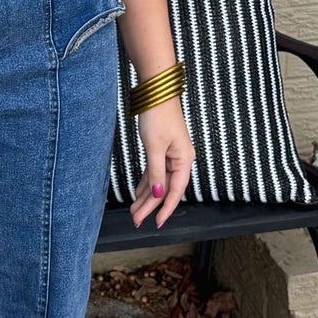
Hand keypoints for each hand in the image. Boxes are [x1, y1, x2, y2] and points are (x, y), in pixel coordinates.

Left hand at [129, 97, 191, 227]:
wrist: (157, 93)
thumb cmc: (158, 116)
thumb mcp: (155, 147)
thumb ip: (156, 172)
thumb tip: (157, 193)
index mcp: (183, 161)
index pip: (175, 191)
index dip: (165, 208)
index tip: (157, 223)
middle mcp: (180, 160)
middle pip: (165, 188)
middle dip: (150, 205)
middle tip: (136, 219)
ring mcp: (171, 155)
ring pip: (158, 181)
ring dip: (146, 196)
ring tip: (134, 211)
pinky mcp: (162, 150)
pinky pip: (154, 172)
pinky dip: (146, 183)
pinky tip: (138, 193)